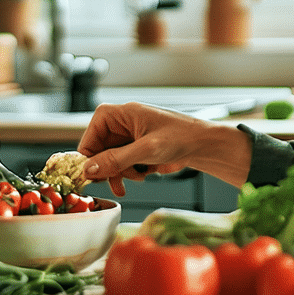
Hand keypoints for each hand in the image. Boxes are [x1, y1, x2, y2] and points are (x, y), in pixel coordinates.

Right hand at [78, 102, 246, 195]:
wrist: (205, 145)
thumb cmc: (182, 136)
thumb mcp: (146, 149)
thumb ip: (116, 160)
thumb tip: (89, 169)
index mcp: (119, 114)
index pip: (90, 134)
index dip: (89, 156)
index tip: (91, 175)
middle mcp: (121, 125)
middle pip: (98, 150)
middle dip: (107, 168)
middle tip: (113, 181)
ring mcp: (128, 139)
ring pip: (108, 161)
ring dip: (119, 173)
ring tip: (135, 178)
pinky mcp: (136, 151)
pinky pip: (121, 166)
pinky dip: (127, 175)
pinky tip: (140, 177)